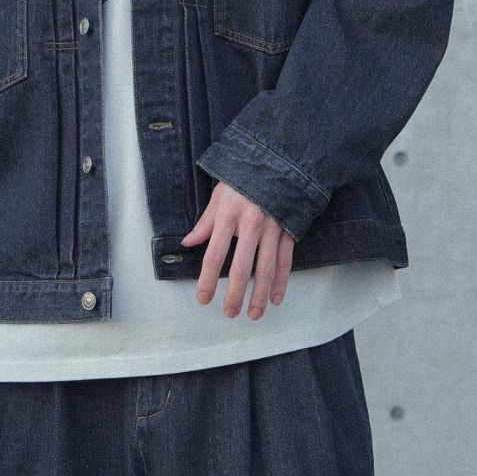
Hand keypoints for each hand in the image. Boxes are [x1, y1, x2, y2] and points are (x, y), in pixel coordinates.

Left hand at [180, 181, 293, 319]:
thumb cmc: (242, 178)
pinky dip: (281, 281)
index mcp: (229, 215)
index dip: (208, 280)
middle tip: (229, 313)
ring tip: (253, 314)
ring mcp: (273, 228)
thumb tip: (187, 243)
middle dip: (235, 295)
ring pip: (266, 269)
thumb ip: (205, 222)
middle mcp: (251, 224)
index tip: (203, 298)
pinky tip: (275, 298)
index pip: (215, 255)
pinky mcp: (288, 229)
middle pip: (242, 267)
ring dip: (259, 295)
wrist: (277, 161)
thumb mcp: (219, 195)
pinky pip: (285, 260)